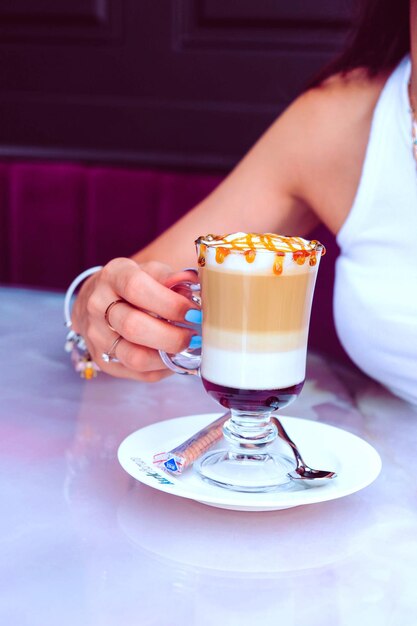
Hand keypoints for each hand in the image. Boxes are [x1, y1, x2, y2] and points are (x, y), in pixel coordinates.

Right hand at [71, 258, 199, 381]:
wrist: (99, 302)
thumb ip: (171, 278)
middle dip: (172, 336)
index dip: (169, 303)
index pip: (136, 288)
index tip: (193, 312)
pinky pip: (139, 373)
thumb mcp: (150, 272)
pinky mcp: (104, 360)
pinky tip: (173, 357)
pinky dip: (163, 368)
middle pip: (133, 327)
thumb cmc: (133, 286)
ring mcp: (97, 336)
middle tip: (194, 336)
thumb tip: (194, 285)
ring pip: (134, 357)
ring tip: (185, 348)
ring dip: (167, 356)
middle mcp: (98, 305)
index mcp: (113, 276)